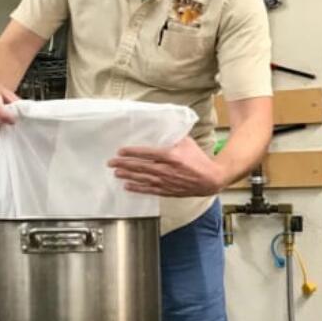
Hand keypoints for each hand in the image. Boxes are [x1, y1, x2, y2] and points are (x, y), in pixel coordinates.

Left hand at [108, 137, 225, 196]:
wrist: (210, 179)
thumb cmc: (198, 159)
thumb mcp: (187, 143)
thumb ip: (173, 137)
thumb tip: (161, 130)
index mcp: (170, 156)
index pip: (146, 153)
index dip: (132, 152)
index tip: (120, 151)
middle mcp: (166, 169)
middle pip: (140, 166)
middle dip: (124, 164)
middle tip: (111, 163)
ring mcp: (165, 181)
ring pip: (142, 178)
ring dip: (127, 175)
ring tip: (116, 173)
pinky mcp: (167, 191)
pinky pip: (149, 189)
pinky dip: (137, 188)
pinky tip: (127, 186)